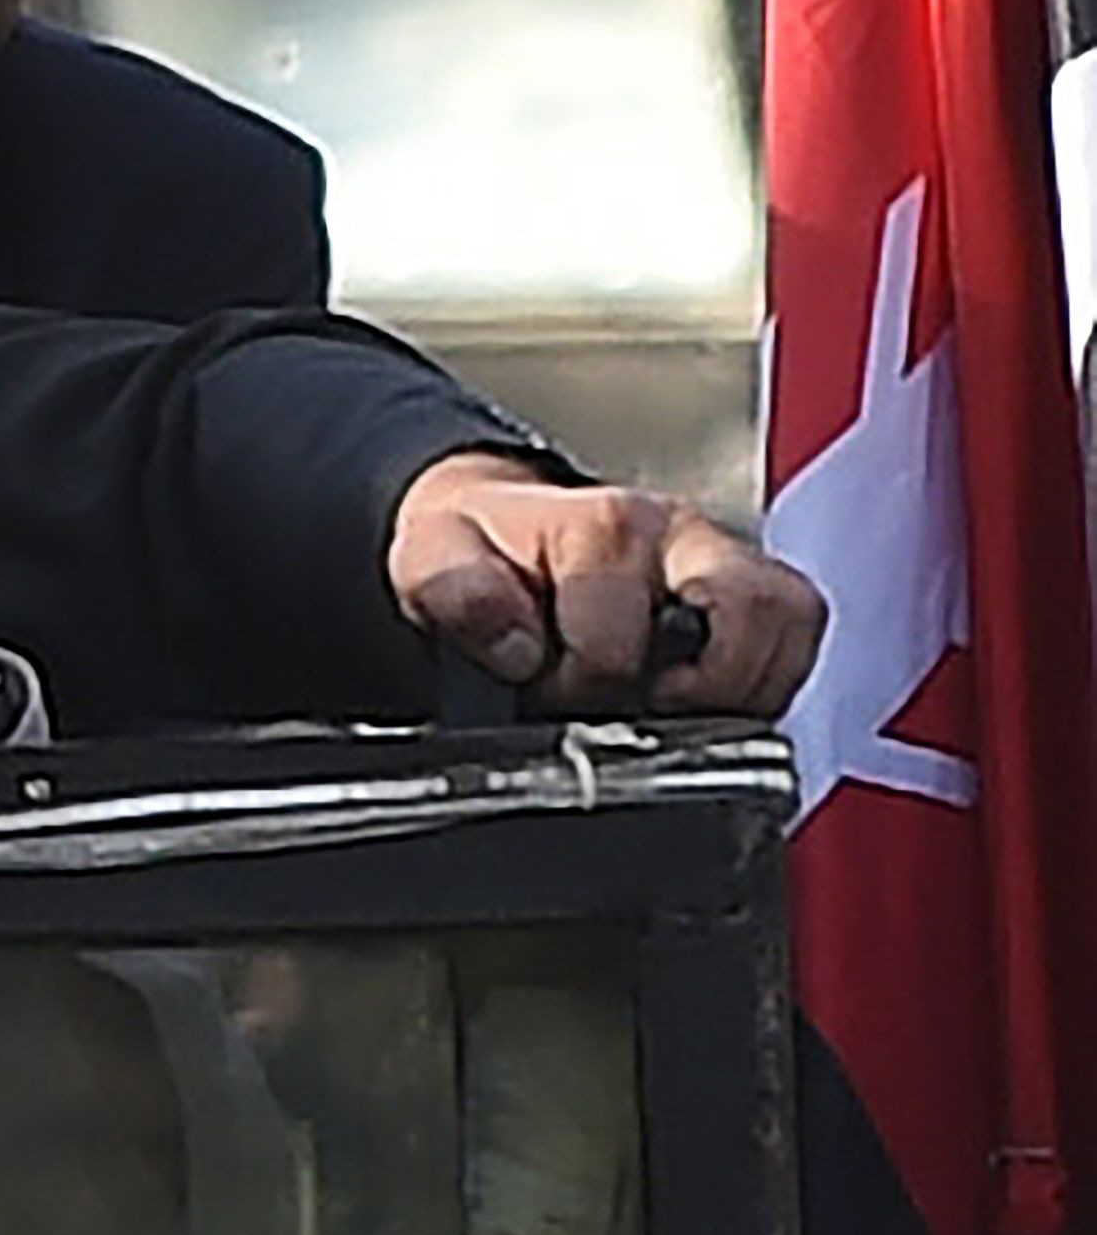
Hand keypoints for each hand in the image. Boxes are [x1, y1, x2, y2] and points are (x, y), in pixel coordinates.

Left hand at [388, 452, 827, 713]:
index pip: (623, 639)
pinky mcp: (759, 590)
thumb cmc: (481, 551)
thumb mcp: (431, 560)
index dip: (580, 686)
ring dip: (740, 690)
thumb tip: (518, 644)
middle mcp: (682, 535)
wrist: (499, 529)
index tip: (547, 690)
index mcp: (603, 524)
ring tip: (673, 709)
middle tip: (628, 708)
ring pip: (789, 626)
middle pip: (746, 615)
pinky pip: (802, 636)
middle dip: (684, 692)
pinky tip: (711, 700)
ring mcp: (729, 559)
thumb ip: (456, 593)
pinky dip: (768, 682)